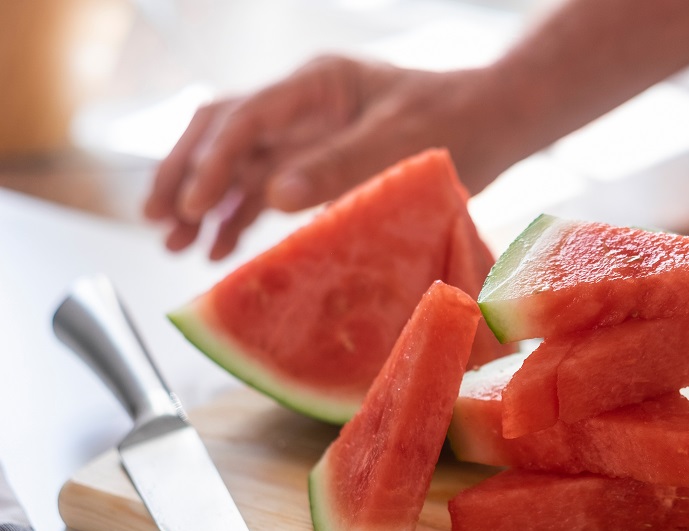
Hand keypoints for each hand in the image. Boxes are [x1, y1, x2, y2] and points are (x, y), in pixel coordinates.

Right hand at [143, 56, 512, 259]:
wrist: (493, 122)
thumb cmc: (455, 122)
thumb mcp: (401, 143)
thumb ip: (339, 166)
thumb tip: (273, 196)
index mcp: (317, 85)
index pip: (245, 118)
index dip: (212, 162)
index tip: (190, 206)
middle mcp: (302, 105)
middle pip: (222, 133)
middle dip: (185, 174)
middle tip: (157, 219)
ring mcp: (307, 133)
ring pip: (237, 163)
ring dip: (204, 202)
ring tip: (174, 245)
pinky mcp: (318, 163)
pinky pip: (265, 188)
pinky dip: (240, 217)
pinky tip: (219, 249)